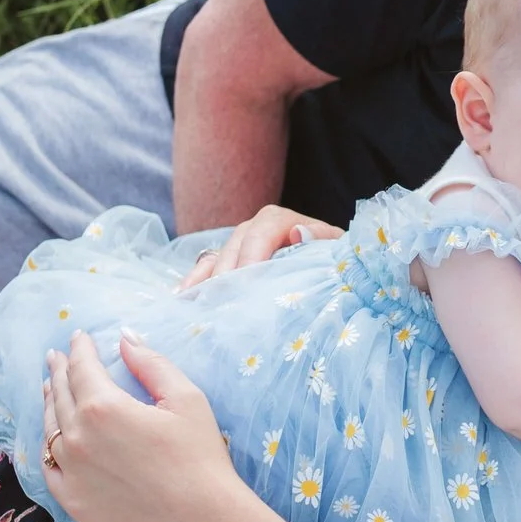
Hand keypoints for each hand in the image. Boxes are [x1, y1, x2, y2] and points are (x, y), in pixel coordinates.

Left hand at [42, 329, 246, 521]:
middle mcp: (77, 437)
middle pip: (60, 395)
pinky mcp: (73, 502)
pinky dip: (48, 447)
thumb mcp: (187, 399)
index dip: (79, 349)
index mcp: (103, 407)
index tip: (78, 337)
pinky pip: (49, 468)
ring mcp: (71, 472)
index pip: (82, 368)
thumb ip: (152, 364)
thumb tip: (125, 339)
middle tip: (56, 358)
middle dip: (58, 372)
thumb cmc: (202, 458)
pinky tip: (52, 438)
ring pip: (49, 430)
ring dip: (49, 405)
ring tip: (51, 390)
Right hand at [179, 205, 342, 290]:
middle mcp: (261, 230)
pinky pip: (210, 268)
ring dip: (207, 277)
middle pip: (238, 242)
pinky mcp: (234, 264)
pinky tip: (182, 297)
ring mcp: (245, 247)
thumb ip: (323, 240)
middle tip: (221, 297)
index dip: (254, 250)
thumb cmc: (337, 262)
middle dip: (229, 269)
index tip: (248, 277)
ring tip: (193, 299)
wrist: (335, 273)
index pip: (266, 227)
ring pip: (220, 255)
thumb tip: (298, 233)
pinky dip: (197, 281)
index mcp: (287, 222)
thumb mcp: (338, 251)